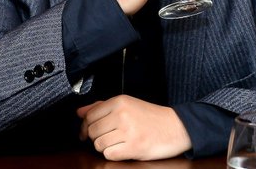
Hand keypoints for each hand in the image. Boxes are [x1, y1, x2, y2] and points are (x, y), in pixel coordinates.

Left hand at [77, 95, 192, 160]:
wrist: (176, 127)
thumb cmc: (151, 117)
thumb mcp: (127, 104)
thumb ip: (101, 107)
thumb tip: (80, 112)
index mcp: (119, 101)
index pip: (89, 115)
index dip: (85, 126)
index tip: (87, 131)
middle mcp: (122, 114)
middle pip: (92, 131)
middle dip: (96, 137)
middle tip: (108, 137)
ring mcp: (128, 131)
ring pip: (98, 144)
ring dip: (105, 146)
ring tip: (118, 142)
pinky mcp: (133, 147)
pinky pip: (109, 154)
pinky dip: (114, 154)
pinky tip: (123, 148)